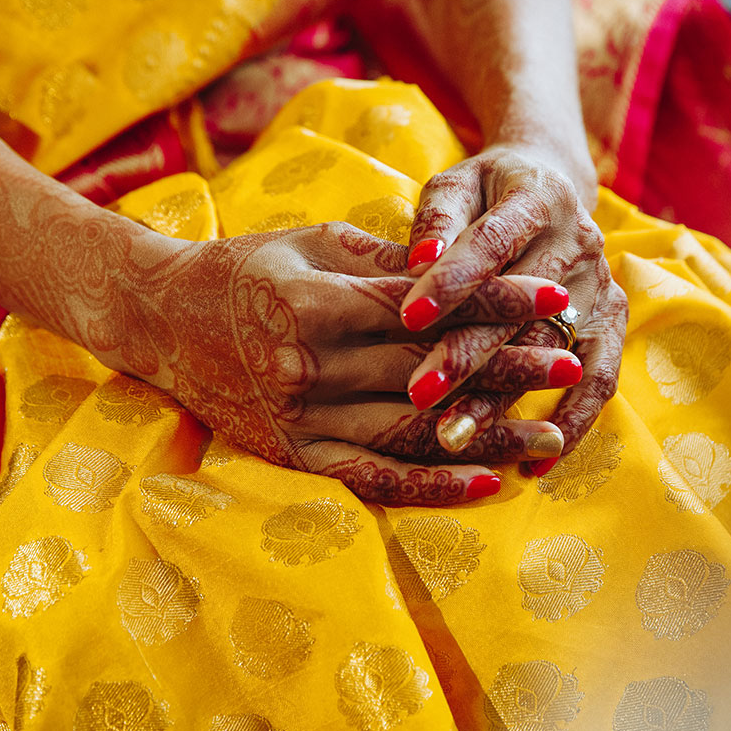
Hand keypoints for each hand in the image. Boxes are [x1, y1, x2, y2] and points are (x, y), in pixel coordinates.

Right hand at [68, 215, 574, 504]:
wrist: (162, 321)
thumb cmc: (240, 269)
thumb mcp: (308, 244)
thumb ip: (382, 263)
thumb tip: (462, 275)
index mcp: (311, 305)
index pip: (423, 307)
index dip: (494, 303)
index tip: (553, 299)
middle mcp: (306, 368)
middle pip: (426, 372)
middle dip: (506, 368)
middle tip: (569, 364)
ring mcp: (298, 419)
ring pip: (410, 432)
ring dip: (485, 436)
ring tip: (549, 436)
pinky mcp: (291, 455)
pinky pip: (370, 477)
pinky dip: (429, 486)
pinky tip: (483, 484)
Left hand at [397, 145, 627, 468]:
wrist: (548, 185)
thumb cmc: (483, 190)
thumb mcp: (454, 185)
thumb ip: (437, 220)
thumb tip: (417, 261)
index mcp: (537, 198)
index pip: (492, 243)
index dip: (453, 280)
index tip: (407, 316)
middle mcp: (578, 242)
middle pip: (522, 309)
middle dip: (468, 355)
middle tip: (418, 395)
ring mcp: (601, 285)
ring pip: (552, 352)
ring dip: (504, 400)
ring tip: (452, 437)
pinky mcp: (611, 321)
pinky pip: (599, 380)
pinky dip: (569, 424)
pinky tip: (529, 463)